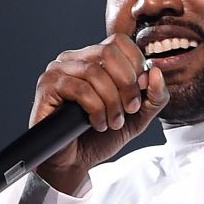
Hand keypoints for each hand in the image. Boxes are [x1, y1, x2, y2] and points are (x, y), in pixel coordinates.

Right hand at [31, 34, 168, 194]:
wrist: (75, 162)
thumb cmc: (100, 136)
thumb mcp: (138, 117)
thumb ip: (154, 96)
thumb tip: (156, 72)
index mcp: (95, 59)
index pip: (119, 41)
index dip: (136, 65)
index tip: (139, 92)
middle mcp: (74, 59)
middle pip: (108, 52)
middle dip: (127, 84)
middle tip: (130, 109)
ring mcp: (58, 70)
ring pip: (94, 72)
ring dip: (112, 102)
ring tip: (113, 122)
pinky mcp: (47, 87)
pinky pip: (79, 89)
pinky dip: (95, 109)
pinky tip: (96, 123)